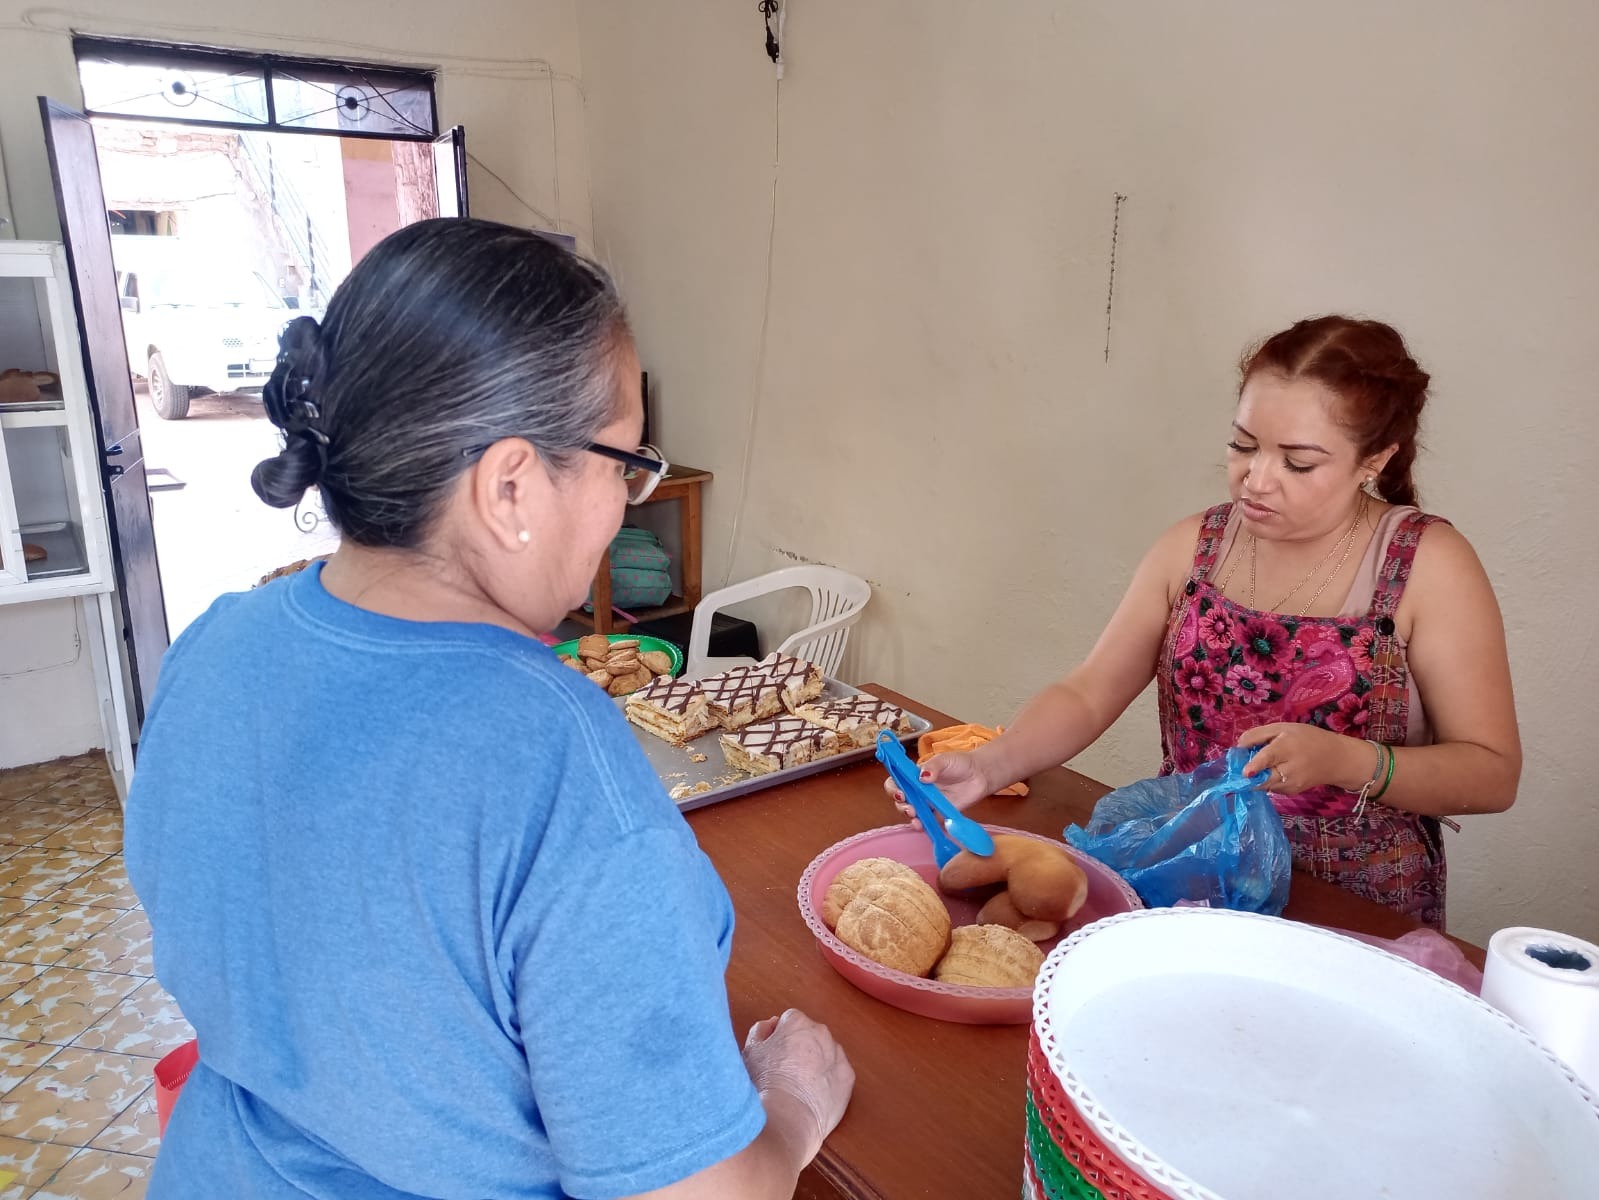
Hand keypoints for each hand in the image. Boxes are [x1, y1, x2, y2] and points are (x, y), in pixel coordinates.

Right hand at [742, 1009, 854, 1163]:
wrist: (786, 1118)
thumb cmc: (765, 1085)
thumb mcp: (750, 1051)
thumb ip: (761, 1030)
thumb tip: (773, 1025)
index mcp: (797, 1022)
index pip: (789, 1020)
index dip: (780, 1037)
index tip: (774, 1054)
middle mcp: (821, 1033)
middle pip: (810, 1034)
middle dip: (800, 1047)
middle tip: (785, 1070)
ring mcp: (837, 1054)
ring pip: (826, 1052)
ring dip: (816, 1062)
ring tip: (800, 1085)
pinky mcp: (848, 1077)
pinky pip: (837, 1072)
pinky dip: (829, 1080)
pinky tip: (814, 1094)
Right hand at [881, 750, 995, 816]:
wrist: (979, 775)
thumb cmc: (960, 763)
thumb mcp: (945, 760)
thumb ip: (933, 767)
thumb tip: (922, 776)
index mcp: (914, 775)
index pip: (896, 782)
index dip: (893, 789)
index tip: (900, 793)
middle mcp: (918, 791)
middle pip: (900, 800)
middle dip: (901, 805)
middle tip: (910, 808)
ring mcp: (928, 804)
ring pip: (912, 813)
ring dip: (910, 817)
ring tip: (915, 818)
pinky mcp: (939, 815)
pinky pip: (927, 822)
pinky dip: (923, 826)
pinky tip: (923, 826)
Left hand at [1236, 723, 1371, 795]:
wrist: (1335, 759)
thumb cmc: (1306, 738)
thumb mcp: (1282, 728)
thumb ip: (1258, 735)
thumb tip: (1238, 746)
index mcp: (1286, 748)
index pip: (1269, 758)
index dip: (1256, 765)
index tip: (1245, 772)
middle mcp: (1290, 770)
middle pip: (1262, 778)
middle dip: (1248, 775)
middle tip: (1241, 764)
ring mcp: (1291, 784)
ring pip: (1263, 785)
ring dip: (1256, 777)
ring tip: (1262, 764)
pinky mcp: (1291, 793)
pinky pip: (1271, 788)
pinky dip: (1266, 781)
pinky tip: (1273, 770)